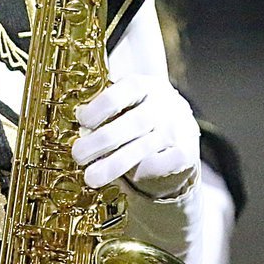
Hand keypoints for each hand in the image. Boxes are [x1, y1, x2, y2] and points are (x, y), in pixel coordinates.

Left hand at [73, 73, 199, 198]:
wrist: (180, 133)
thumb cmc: (139, 115)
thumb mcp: (125, 104)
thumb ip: (104, 110)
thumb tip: (79, 117)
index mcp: (144, 85)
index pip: (121, 93)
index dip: (99, 108)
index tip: (81, 122)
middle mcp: (163, 104)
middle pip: (132, 123)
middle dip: (102, 141)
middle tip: (78, 155)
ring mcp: (176, 129)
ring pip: (142, 148)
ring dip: (113, 165)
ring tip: (91, 177)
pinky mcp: (184, 154)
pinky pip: (157, 165)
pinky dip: (138, 172)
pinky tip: (121, 178)